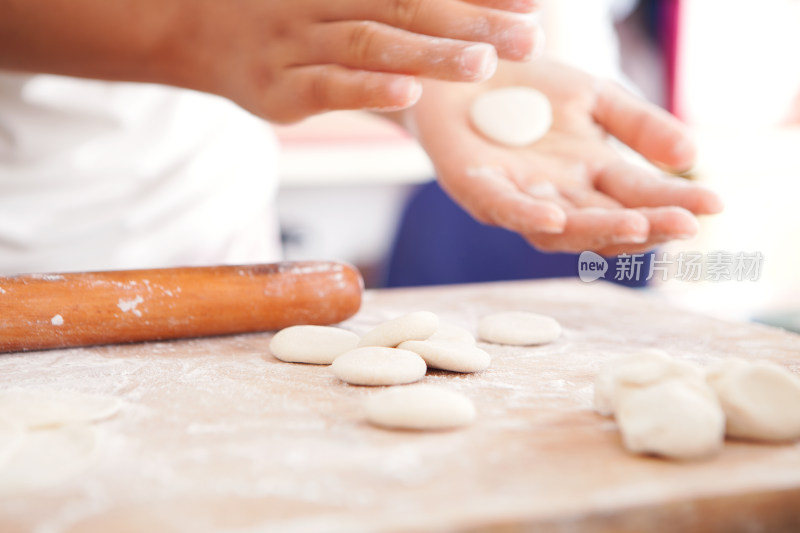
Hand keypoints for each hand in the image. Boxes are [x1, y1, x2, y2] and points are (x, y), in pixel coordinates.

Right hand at [0, 0, 541, 123]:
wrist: (199, 29)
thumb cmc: (288, 21)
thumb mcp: (338, 2)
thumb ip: (393, 10)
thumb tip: (460, 22)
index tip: (533, 5)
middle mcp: (328, 4)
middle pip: (409, 8)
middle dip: (473, 23)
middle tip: (528, 38)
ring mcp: (300, 42)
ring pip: (372, 44)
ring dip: (430, 54)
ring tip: (484, 63)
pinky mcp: (278, 89)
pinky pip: (327, 87)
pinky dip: (367, 89)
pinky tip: (408, 94)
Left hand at [404, 58, 723, 254]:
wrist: (469, 65)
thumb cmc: (529, 88)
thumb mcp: (594, 97)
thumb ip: (639, 125)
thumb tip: (691, 157)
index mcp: (590, 174)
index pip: (638, 195)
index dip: (674, 202)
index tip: (714, 205)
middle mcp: (559, 194)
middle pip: (606, 220)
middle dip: (647, 225)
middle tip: (687, 226)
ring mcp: (519, 196)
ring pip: (561, 226)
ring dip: (598, 228)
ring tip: (638, 225)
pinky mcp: (478, 187)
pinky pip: (505, 208)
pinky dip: (528, 215)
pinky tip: (554, 217)